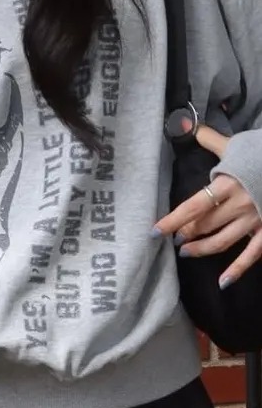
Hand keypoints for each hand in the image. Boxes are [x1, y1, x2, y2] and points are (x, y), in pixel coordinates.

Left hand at [153, 124, 261, 286]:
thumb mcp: (235, 144)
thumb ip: (210, 139)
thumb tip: (187, 125)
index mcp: (228, 184)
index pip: (193, 206)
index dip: (172, 220)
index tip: (155, 231)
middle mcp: (240, 205)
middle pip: (205, 225)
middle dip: (186, 233)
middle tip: (175, 238)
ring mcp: (256, 220)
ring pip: (222, 241)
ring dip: (202, 249)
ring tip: (187, 252)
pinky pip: (253, 254)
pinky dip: (238, 270)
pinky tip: (223, 282)